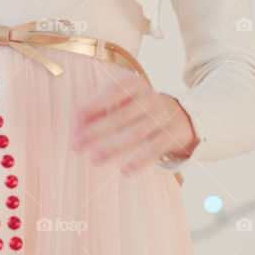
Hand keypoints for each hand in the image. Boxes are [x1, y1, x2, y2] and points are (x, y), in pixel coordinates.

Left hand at [70, 76, 198, 173]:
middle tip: (76, 144)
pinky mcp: (171, 134)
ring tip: (94, 159)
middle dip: (96, 131)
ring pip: (135, 133)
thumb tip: (77, 123)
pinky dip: (140, 159)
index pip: (113, 91)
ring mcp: (162, 115)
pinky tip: (125, 171)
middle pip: (120, 116)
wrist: (179, 115)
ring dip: (113, 147)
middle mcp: (150, 97)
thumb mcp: (122, 102)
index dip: (93, 103)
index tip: (74, 116)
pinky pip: (154, 148)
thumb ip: (100, 110)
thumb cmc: (138, 108)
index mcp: (135, 84)